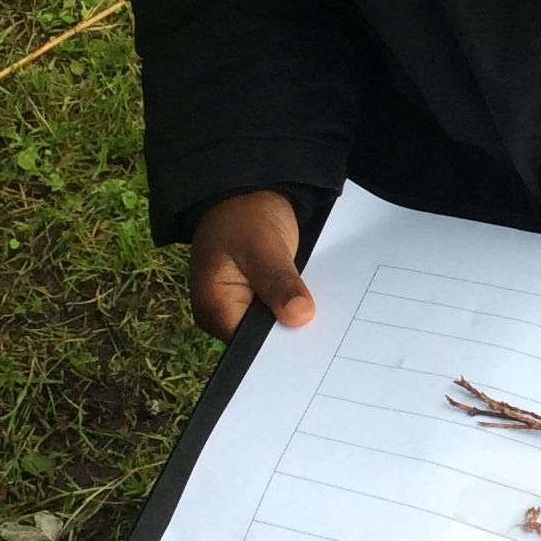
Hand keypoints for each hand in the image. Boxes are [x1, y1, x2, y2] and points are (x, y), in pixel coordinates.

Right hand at [189, 190, 315, 339]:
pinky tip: (316, 302)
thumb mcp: (262, 245)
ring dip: (296, 318)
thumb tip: (298, 317)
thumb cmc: (244, 214)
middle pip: (264, 342)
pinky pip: (280, 312)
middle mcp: (224, 316)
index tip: (311, 341)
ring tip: (325, 316)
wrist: (245, 192)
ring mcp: (242, 308)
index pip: (250, 348)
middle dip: (292, 332)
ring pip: (275, 327)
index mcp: (213, 310)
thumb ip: (278, 282)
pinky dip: (296, 306)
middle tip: (326, 328)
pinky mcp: (259, 299)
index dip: (280, 348)